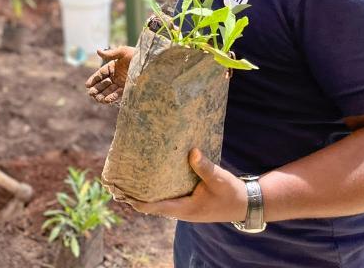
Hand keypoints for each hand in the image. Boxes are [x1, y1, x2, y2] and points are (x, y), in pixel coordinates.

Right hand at [85, 46, 134, 103]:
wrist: (149, 62)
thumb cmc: (136, 54)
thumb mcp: (123, 52)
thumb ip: (110, 54)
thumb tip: (97, 51)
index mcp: (112, 66)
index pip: (100, 74)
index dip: (93, 79)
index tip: (87, 85)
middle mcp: (115, 75)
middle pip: (103, 83)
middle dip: (96, 89)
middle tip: (91, 94)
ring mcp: (121, 82)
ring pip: (109, 90)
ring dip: (103, 95)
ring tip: (97, 99)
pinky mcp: (127, 88)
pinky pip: (118, 94)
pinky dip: (112, 97)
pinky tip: (107, 100)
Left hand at [124, 149, 247, 222]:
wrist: (246, 204)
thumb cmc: (231, 194)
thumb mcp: (219, 179)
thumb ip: (205, 167)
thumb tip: (192, 151)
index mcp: (184, 209)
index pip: (153, 207)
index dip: (135, 201)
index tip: (120, 192)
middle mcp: (180, 211)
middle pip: (150, 206)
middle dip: (134, 196)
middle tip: (116, 183)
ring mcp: (184, 207)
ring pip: (158, 201)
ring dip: (144, 193)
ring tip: (128, 179)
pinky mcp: (188, 201)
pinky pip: (167, 197)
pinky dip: (156, 189)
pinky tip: (150, 177)